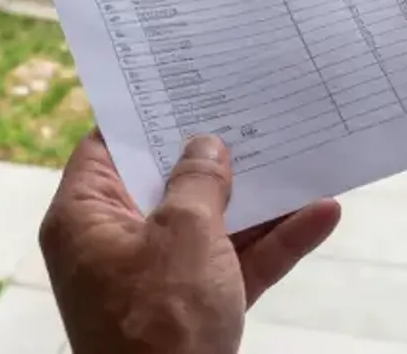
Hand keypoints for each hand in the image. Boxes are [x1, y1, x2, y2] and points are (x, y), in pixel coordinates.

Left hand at [40, 131, 340, 353]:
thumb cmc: (160, 325)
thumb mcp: (183, 233)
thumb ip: (198, 181)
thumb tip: (204, 146)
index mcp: (85, 219)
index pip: (107, 147)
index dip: (144, 114)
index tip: (183, 80)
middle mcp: (113, 246)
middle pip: (167, 185)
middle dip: (216, 154)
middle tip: (252, 106)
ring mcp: (154, 283)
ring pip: (210, 225)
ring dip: (258, 198)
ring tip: (302, 154)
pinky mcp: (192, 315)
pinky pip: (235, 265)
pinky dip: (274, 243)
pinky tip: (321, 215)